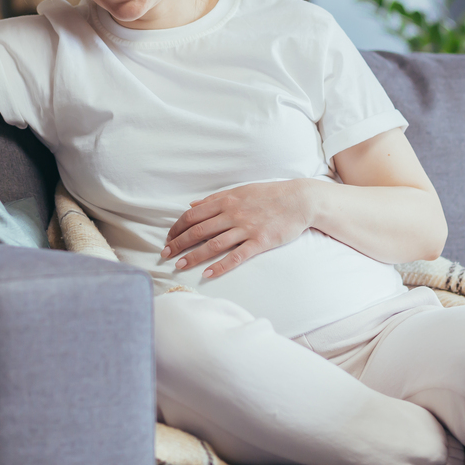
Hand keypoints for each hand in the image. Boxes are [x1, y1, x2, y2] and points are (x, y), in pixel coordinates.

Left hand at [162, 180, 316, 278]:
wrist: (300, 200)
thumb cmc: (270, 194)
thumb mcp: (241, 190)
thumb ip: (216, 198)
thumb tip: (192, 205)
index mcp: (226, 201)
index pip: (194, 215)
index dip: (177, 228)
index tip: (168, 238)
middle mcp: (233, 214)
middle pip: (198, 231)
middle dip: (179, 243)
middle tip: (165, 255)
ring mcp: (247, 228)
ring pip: (214, 245)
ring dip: (194, 256)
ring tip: (179, 266)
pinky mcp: (260, 242)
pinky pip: (237, 256)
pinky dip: (221, 266)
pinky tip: (208, 274)